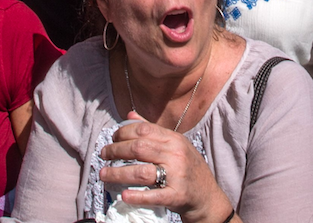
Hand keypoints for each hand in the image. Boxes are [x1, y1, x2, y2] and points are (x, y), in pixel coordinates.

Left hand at [99, 113, 232, 222]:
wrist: (209, 198)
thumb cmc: (188, 170)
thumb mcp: (176, 145)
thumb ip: (153, 130)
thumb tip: (130, 115)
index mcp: (174, 139)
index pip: (143, 130)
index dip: (123, 133)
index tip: (112, 139)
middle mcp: (176, 154)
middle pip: (139, 148)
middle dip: (115, 151)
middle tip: (104, 155)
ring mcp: (177, 175)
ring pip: (141, 172)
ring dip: (118, 173)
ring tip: (104, 174)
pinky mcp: (177, 196)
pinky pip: (154, 196)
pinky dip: (137, 196)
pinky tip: (124, 195)